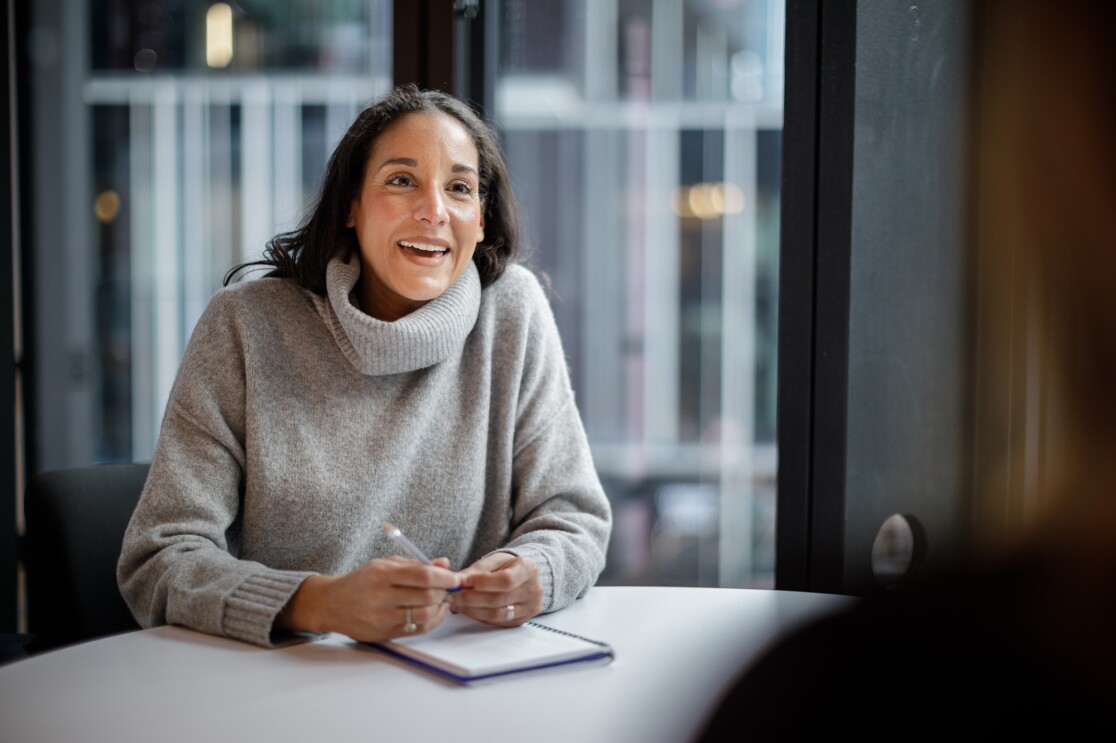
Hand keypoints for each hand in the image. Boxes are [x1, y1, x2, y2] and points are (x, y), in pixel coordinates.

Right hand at [278, 556, 459, 641]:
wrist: (331, 604)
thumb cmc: (362, 581)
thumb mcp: (385, 565)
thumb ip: (416, 564)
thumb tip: (445, 565)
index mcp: (382, 574)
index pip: (423, 576)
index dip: (445, 578)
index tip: (455, 578)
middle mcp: (381, 596)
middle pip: (426, 596)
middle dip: (444, 592)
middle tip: (450, 589)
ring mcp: (382, 617)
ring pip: (424, 615)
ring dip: (440, 608)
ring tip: (442, 601)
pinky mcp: (384, 633)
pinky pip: (416, 629)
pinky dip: (431, 621)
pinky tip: (433, 613)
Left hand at [449, 552, 542, 625]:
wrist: (523, 576)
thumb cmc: (507, 566)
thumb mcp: (494, 561)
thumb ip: (476, 571)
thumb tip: (456, 580)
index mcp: (529, 569)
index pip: (506, 580)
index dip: (484, 582)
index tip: (465, 581)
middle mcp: (533, 590)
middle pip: (499, 599)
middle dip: (471, 598)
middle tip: (452, 596)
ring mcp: (530, 608)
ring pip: (497, 614)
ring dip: (472, 610)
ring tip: (457, 603)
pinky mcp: (521, 620)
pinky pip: (497, 622)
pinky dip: (480, 616)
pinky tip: (468, 610)